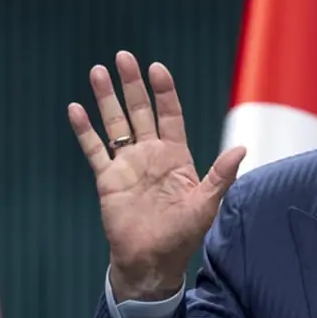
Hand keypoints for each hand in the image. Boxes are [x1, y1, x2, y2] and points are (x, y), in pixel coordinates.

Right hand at [69, 51, 245, 299]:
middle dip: (132, 85)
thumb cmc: (183, 236)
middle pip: (140, 111)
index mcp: (177, 157)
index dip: (164, 92)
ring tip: (97, 71)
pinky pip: (95, 149)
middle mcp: (151, 155)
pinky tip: (75, 108)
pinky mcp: (108, 179)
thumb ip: (221, 175)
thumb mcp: (206, 204)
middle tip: (123, 56)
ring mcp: (128, 165)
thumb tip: (241, 148)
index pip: (170, 115)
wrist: (152, 261)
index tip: (157, 69)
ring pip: (115, 124)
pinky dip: (85, 130)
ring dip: (106, 98)